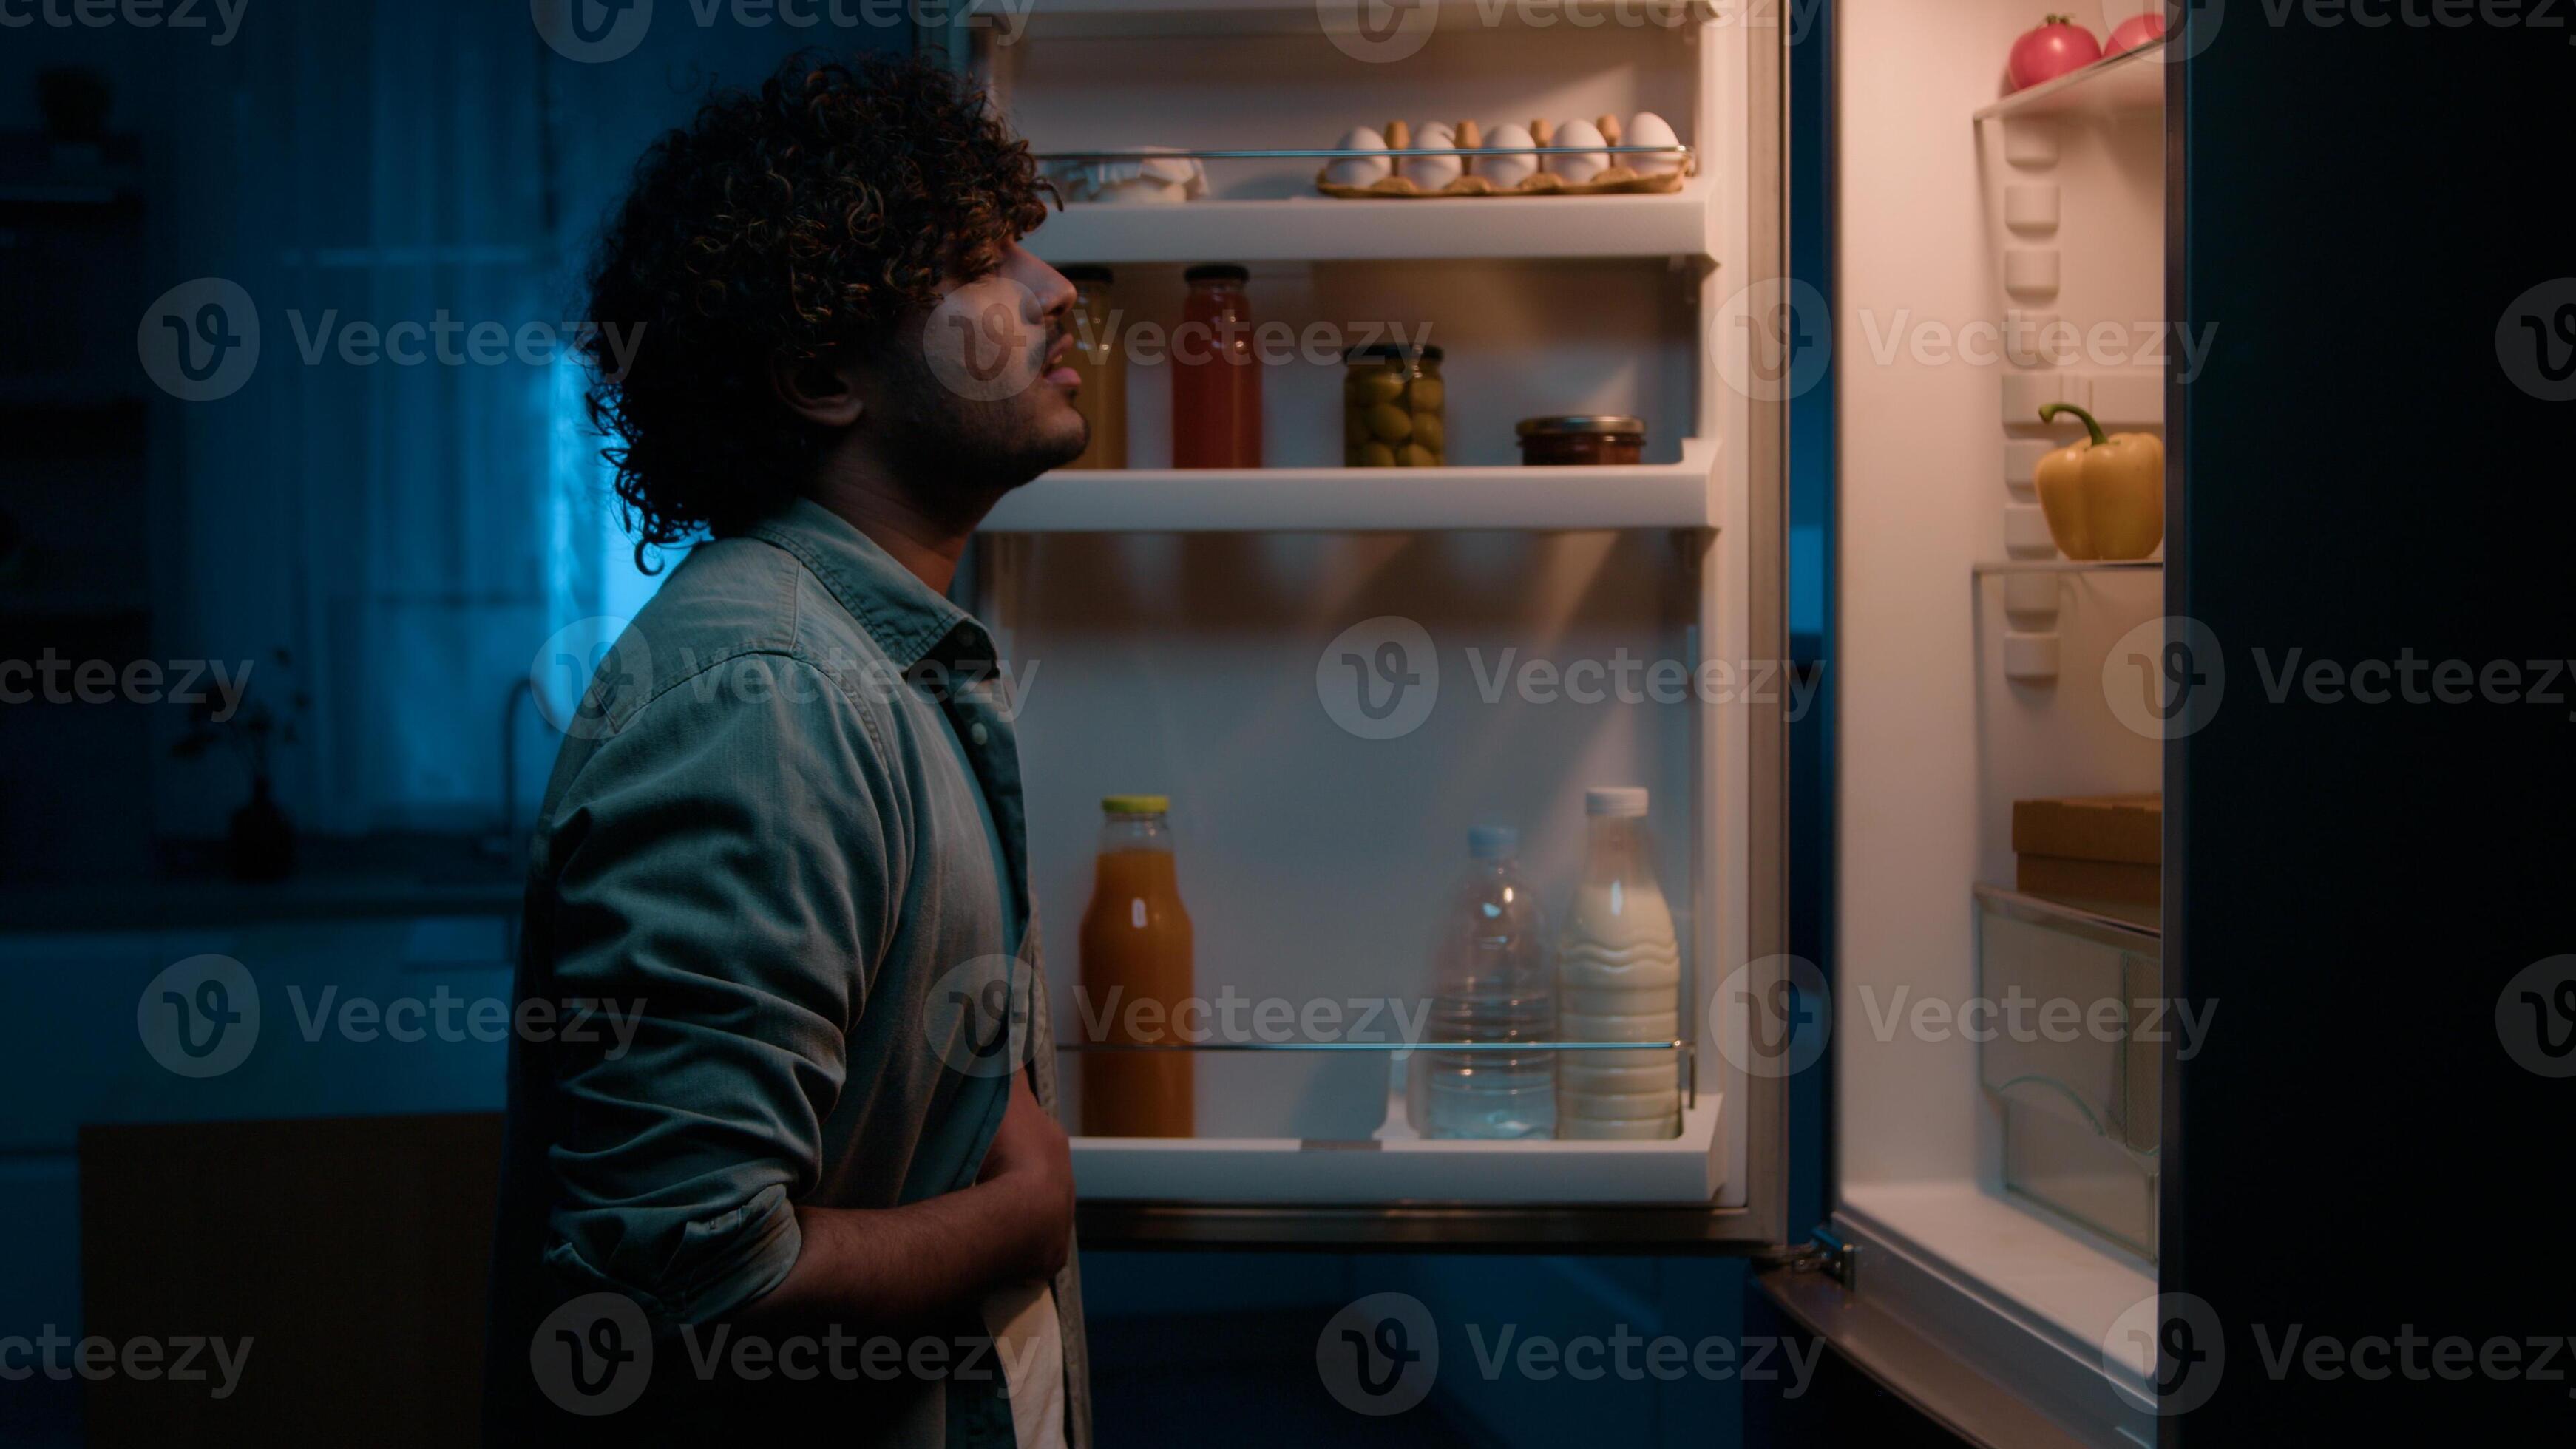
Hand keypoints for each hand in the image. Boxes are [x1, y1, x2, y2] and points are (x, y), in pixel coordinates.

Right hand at [977, 1071, 1072, 1279]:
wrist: (1020, 1214)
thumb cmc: (1013, 1153)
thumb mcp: (1008, 1100)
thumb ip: (1008, 1073)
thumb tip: (1009, 1040)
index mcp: (1053, 1145)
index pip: (1034, 1133)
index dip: (1012, 1133)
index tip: (993, 1137)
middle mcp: (1064, 1182)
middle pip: (1036, 1173)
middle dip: (1014, 1173)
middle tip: (983, 1175)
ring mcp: (1057, 1221)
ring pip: (1032, 1210)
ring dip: (1012, 1210)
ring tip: (983, 1210)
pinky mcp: (1047, 1254)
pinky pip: (1027, 1246)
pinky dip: (1012, 1244)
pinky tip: (991, 1243)